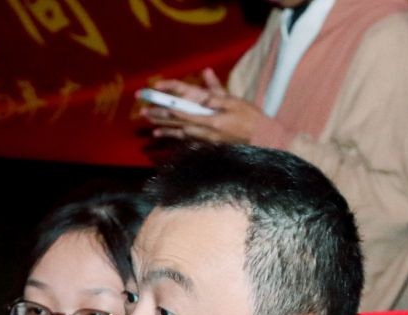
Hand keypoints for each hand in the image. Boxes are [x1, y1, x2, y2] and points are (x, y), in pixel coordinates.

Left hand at [144, 69, 270, 147]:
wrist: (263, 140)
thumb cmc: (251, 119)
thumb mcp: (235, 101)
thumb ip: (217, 91)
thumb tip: (205, 76)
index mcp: (210, 120)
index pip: (183, 113)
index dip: (166, 107)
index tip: (154, 103)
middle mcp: (205, 133)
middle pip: (177, 125)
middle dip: (160, 119)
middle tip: (144, 115)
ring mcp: (207, 141)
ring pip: (182, 136)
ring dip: (167, 133)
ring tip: (152, 133)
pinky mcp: (211, 146)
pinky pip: (191, 144)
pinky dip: (180, 143)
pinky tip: (173, 142)